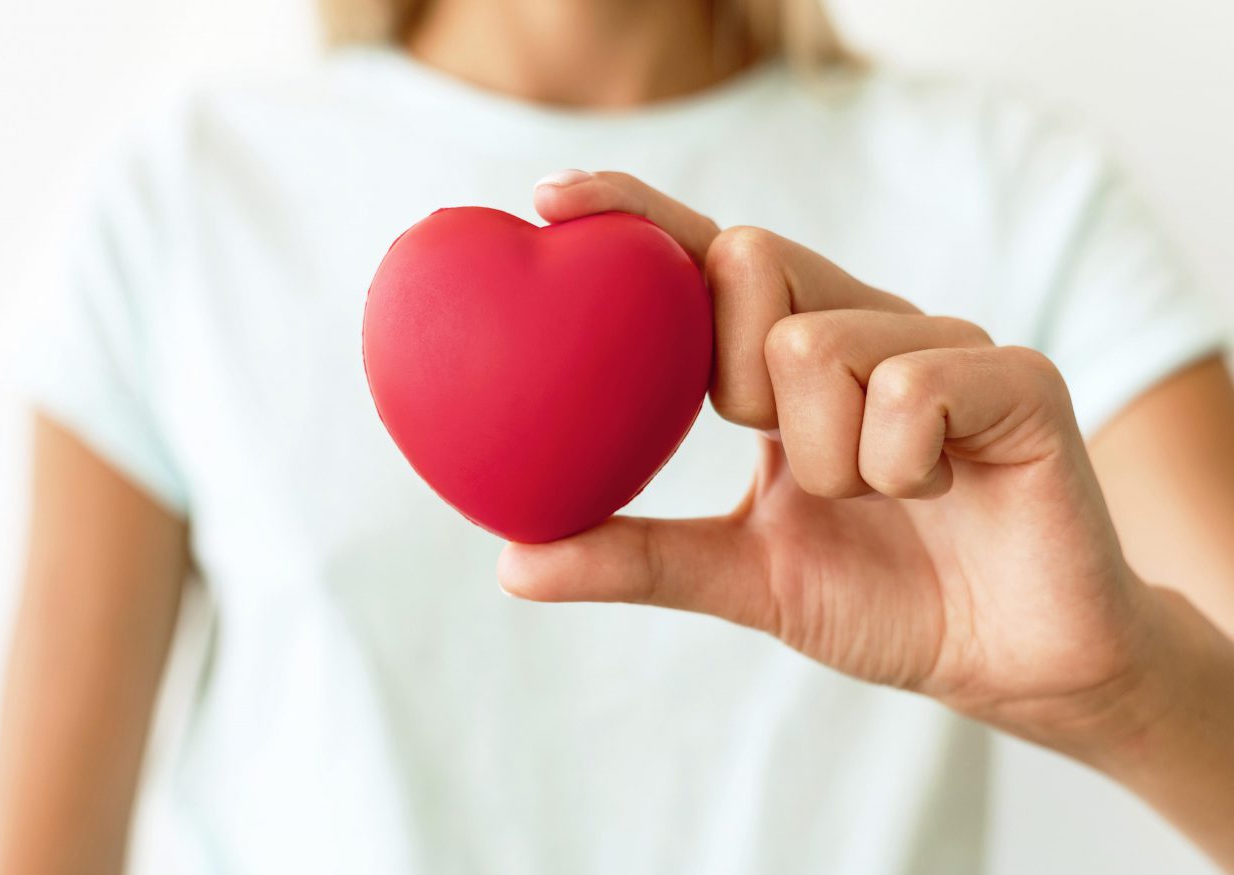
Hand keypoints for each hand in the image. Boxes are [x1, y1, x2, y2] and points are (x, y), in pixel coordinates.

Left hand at [497, 171, 1182, 752]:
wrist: (1011, 665)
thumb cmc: (885, 599)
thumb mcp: (739, 577)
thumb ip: (633, 557)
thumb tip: (511, 562)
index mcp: (794, 352)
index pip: (706, 257)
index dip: (635, 214)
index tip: (549, 200)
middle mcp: (866, 323)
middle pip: (751, 262)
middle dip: (736, 376)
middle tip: (783, 449)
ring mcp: (946, 342)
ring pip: (819, 343)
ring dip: (828, 457)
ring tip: (881, 497)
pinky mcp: (1018, 378)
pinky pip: (911, 386)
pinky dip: (900, 464)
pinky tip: (940, 494)